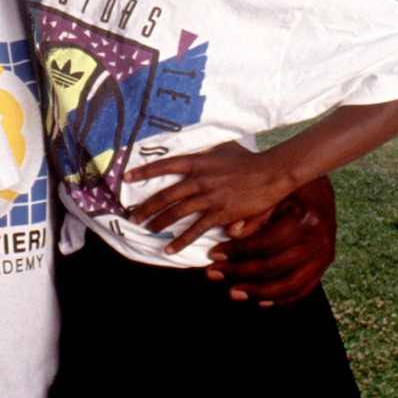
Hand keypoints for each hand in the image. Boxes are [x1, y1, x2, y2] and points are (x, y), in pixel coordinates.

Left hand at [126, 141, 295, 254]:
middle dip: (146, 206)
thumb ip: (207, 156)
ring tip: (146, 229)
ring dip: (158, 221)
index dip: (144, 172)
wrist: (270, 173)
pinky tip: (168, 248)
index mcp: (197, 162)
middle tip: (131, 215)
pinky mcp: (219, 214)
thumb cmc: (248, 160)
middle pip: (166, 194)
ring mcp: (208, 197)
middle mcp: (198, 180)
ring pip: (176, 212)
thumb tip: (196, 165)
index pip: (164, 166)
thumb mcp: (223, 148)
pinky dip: (181, 240)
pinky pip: (195, 229)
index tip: (126, 178)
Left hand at [206, 176, 336, 306]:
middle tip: (214, 274)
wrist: (319, 181)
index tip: (213, 254)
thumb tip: (232, 232)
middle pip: (275, 267)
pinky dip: (282, 299)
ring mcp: (325, 255)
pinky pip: (304, 289)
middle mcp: (319, 241)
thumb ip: (254, 212)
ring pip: (290, 285)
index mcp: (306, 220)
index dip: (236, 251)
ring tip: (232, 292)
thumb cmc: (290, 182)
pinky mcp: (325, 264)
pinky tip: (260, 301)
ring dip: (259, 292)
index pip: (265, 244)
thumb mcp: (272, 188)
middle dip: (240, 273)